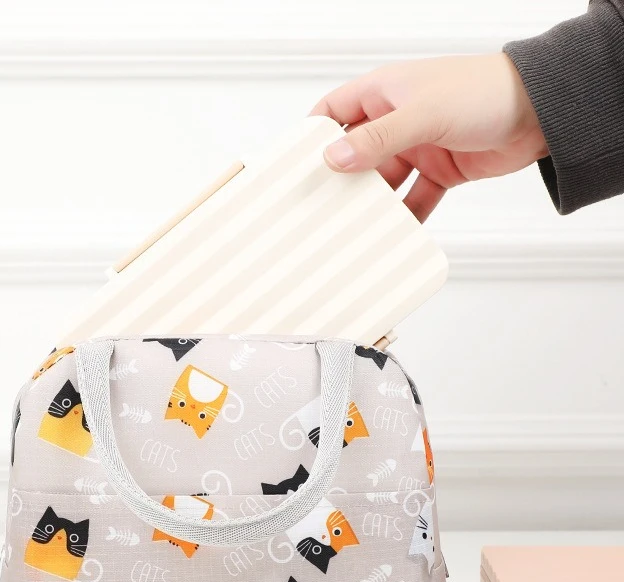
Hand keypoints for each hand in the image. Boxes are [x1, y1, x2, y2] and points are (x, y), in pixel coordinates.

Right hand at [311, 53, 547, 220]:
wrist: (542, 110)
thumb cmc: (485, 91)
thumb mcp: (422, 114)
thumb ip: (377, 138)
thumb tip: (333, 158)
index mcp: (385, 92)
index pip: (334, 110)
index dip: (314, 135)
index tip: (296, 165)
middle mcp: (397, 119)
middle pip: (356, 153)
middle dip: (342, 179)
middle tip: (321, 206)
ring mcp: (418, 146)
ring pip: (384, 180)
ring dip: (374, 202)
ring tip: (356, 226)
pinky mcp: (441, 169)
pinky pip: (415, 197)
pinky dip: (407, 214)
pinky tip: (397, 232)